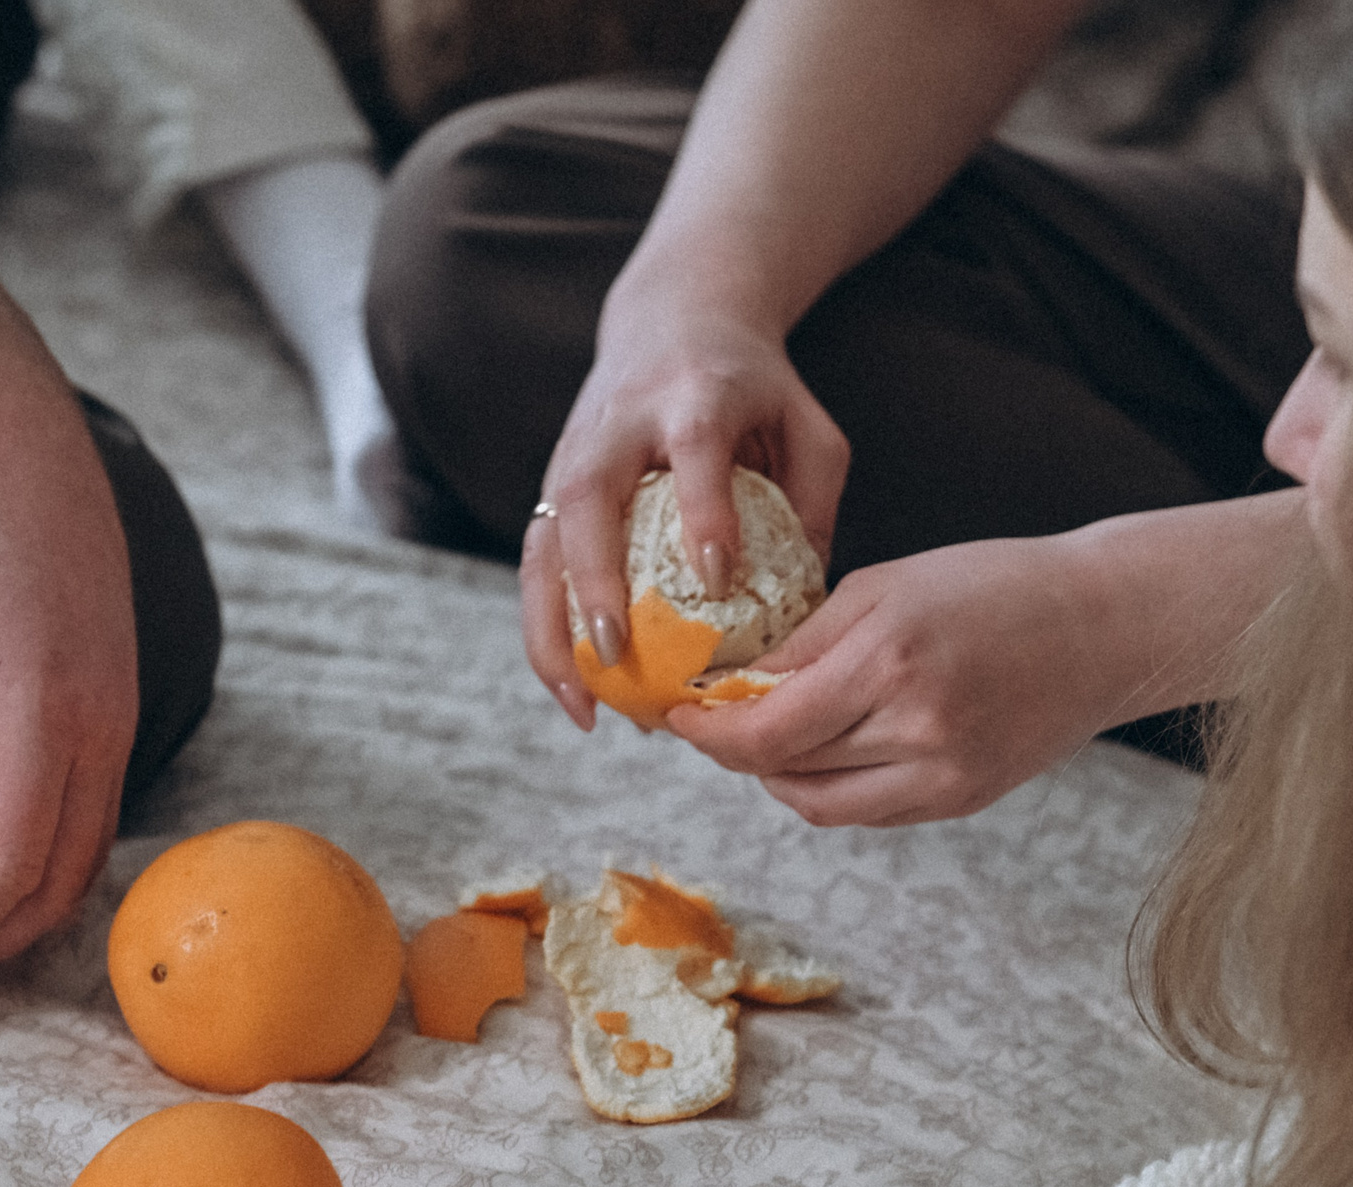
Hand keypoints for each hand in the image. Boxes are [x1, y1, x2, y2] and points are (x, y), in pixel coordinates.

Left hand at [0, 389, 139, 983]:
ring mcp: (120, 722)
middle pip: (59, 878)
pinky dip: (43, 863)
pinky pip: (94, 820)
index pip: (7, 857)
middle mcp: (98, 724)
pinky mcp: (119, 716)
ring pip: (87, 858)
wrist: (26, 452)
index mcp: (38, 704)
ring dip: (19, 908)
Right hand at [523, 296, 848, 728]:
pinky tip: (574, 690)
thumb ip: (816, 503)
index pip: (694, 449)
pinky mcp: (550, 487)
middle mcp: (619, 424)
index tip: (720, 578)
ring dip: (552, 626)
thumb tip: (808, 608)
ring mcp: (573, 454)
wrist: (674, 318)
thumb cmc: (754, 387)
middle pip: (588, 497)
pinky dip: (546, 631)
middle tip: (617, 654)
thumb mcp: (807, 425)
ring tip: (583, 702)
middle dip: (595, 579)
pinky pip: (536, 566)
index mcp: (695, 396)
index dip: (703, 512)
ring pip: (543, 542)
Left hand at [664, 531, 1140, 826]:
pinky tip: (820, 751)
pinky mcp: (960, 799)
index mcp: (891, 661)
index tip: (679, 714)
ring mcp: (943, 775)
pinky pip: (864, 811)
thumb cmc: (995, 585)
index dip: (710, 731)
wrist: (1106, 626)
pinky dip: (826, 787)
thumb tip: (733, 685)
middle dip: (735, 748)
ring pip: (818, 803)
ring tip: (764, 736)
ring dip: (775, 775)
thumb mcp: (886, 586)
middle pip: (786, 769)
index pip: (768, 727)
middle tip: (711, 721)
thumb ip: (805, 641)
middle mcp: (917, 728)